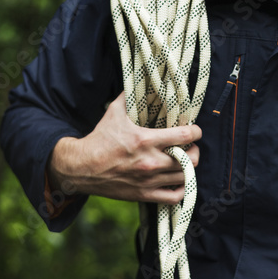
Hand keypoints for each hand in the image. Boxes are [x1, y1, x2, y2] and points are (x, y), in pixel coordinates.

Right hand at [47, 91, 201, 204]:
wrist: (81, 167)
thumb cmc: (100, 138)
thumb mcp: (114, 112)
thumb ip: (130, 97)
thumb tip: (141, 81)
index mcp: (146, 140)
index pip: (184, 136)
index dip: (196, 131)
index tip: (195, 129)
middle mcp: (150, 162)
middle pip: (191, 158)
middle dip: (195, 150)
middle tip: (190, 146)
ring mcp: (148, 180)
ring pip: (185, 177)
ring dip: (189, 167)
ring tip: (185, 160)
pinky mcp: (143, 194)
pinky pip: (174, 197)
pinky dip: (181, 189)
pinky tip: (179, 180)